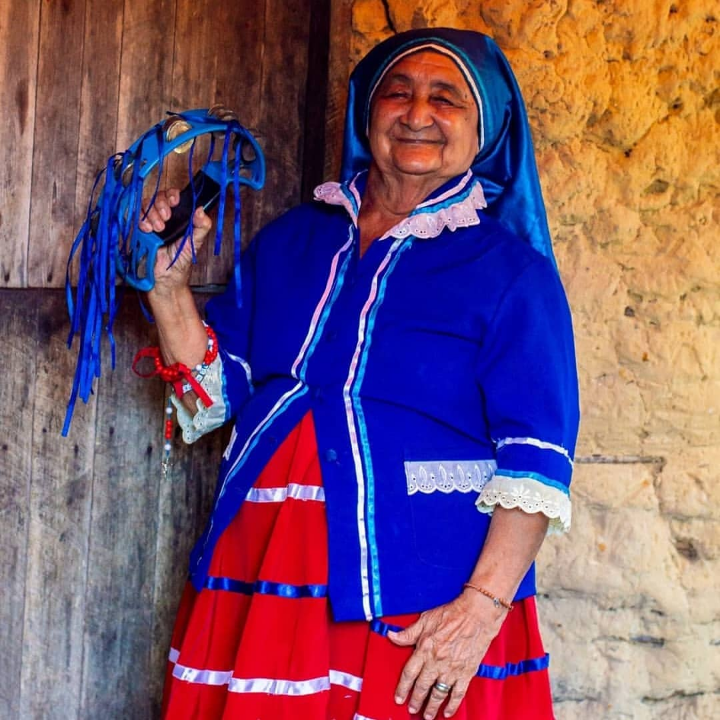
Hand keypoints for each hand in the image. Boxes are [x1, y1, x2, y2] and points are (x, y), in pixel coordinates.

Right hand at [139, 189, 212, 298]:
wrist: (165, 279)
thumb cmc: (180, 262)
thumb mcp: (194, 244)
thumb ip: (201, 227)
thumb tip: (201, 209)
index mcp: (177, 217)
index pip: (172, 196)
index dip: (171, 195)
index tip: (175, 202)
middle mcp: (162, 217)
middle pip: (157, 197)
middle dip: (161, 205)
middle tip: (166, 220)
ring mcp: (148, 222)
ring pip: (145, 205)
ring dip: (151, 214)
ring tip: (159, 229)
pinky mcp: (137, 230)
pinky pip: (134, 216)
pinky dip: (141, 220)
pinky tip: (147, 231)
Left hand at [388, 591, 506, 718]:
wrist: (476, 615)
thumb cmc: (451, 614)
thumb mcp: (425, 620)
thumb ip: (408, 633)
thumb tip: (391, 636)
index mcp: (425, 649)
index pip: (409, 673)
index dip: (402, 688)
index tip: (399, 698)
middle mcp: (436, 662)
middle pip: (422, 686)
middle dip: (416, 700)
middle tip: (412, 709)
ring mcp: (452, 669)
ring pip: (438, 693)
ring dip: (431, 706)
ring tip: (427, 715)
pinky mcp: (466, 672)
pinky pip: (458, 693)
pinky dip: (452, 705)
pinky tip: (447, 712)